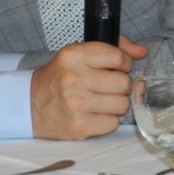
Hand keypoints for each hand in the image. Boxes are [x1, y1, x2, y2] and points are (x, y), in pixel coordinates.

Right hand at [30, 36, 147, 139]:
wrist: (31, 105)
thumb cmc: (60, 78)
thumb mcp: (79, 55)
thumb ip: (113, 49)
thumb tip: (142, 52)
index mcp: (74, 55)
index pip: (118, 56)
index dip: (124, 63)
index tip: (117, 68)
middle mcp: (74, 78)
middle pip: (123, 82)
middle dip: (121, 86)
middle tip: (108, 87)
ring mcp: (76, 103)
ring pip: (122, 104)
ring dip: (116, 104)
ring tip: (101, 101)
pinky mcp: (79, 125)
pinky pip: (113, 123)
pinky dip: (107, 120)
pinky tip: (94, 114)